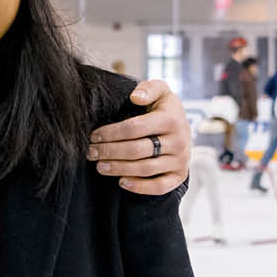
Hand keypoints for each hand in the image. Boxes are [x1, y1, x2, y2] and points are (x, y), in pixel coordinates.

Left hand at [87, 79, 191, 194]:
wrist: (185, 129)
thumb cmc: (165, 110)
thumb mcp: (161, 91)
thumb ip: (149, 89)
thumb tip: (135, 97)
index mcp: (171, 119)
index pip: (134, 128)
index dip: (111, 133)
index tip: (94, 135)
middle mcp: (178, 142)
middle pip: (136, 150)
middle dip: (109, 151)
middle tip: (91, 152)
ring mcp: (180, 161)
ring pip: (144, 169)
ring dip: (118, 168)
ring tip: (100, 166)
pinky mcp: (179, 176)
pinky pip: (159, 187)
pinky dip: (139, 187)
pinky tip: (122, 182)